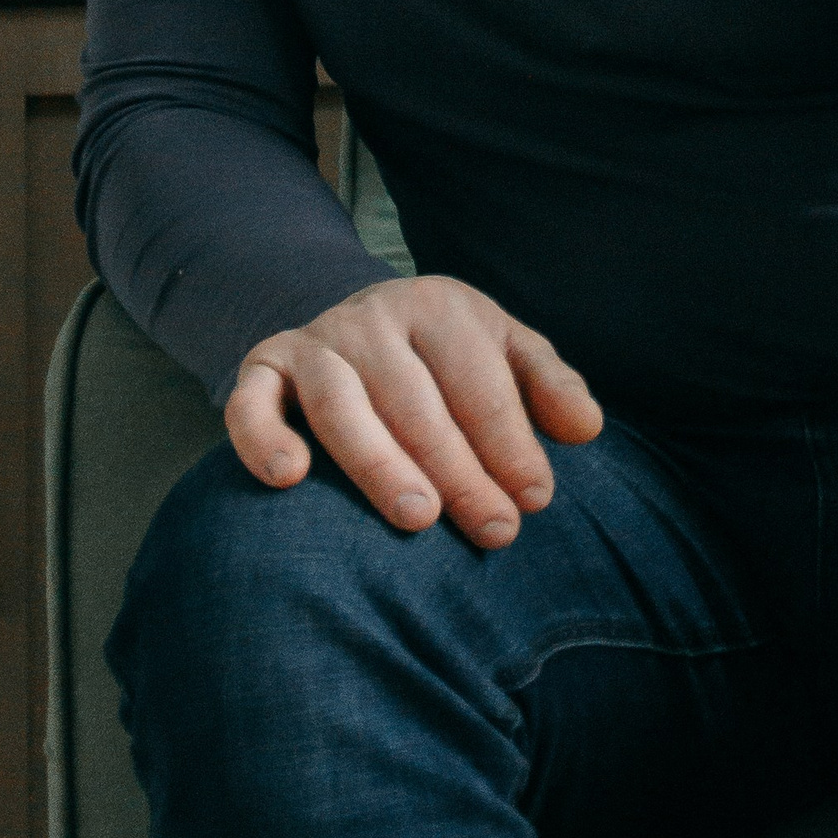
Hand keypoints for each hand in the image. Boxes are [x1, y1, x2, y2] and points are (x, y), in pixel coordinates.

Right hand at [225, 274, 602, 546]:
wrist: (359, 323)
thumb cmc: (447, 356)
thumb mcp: (505, 352)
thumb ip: (550, 386)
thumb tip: (588, 429)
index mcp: (440, 308)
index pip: (480, 382)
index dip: (511, 442)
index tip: (535, 499)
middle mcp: (373, 318)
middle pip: (417, 402)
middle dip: (461, 470)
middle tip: (495, 529)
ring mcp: (315, 343)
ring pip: (342, 406)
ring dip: (380, 463)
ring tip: (419, 517)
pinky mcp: (262, 368)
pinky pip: (250, 403)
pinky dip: (263, 438)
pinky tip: (291, 479)